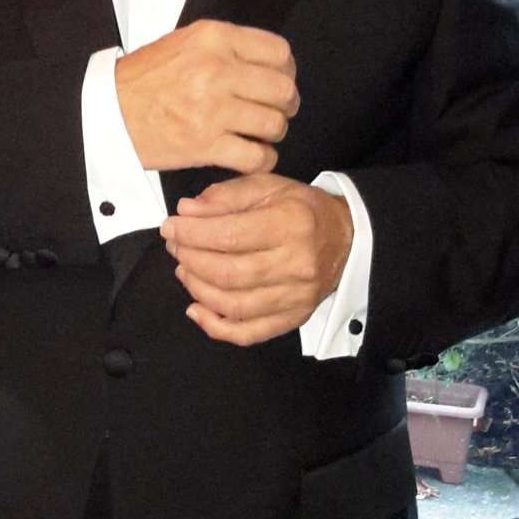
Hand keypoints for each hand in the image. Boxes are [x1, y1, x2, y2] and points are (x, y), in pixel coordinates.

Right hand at [115, 20, 297, 173]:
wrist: (106, 112)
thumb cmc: (141, 80)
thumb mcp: (184, 42)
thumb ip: (225, 46)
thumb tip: (266, 62)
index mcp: (214, 38)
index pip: (279, 52)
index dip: (287, 70)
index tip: (281, 80)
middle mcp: (217, 70)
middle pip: (283, 89)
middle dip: (285, 104)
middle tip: (277, 111)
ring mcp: (213, 109)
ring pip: (274, 124)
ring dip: (273, 133)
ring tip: (260, 134)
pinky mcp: (206, 144)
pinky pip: (256, 157)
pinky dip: (261, 160)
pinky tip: (252, 156)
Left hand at [160, 171, 353, 346]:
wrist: (348, 237)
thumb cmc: (303, 210)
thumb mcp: (268, 186)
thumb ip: (226, 196)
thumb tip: (187, 211)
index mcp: (290, 224)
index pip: (229, 236)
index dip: (191, 234)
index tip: (170, 227)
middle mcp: (296, 264)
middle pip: (228, 273)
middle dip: (191, 260)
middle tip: (175, 247)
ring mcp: (296, 297)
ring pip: (234, 305)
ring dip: (198, 289)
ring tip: (185, 270)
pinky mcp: (294, 318)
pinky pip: (249, 333)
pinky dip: (216, 326)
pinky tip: (197, 309)